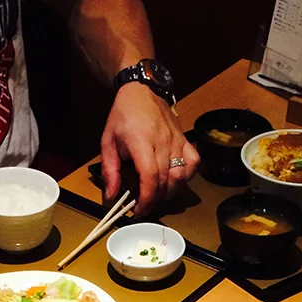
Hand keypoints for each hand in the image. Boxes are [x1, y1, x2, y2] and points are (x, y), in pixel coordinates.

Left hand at [100, 84, 198, 214]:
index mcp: (142, 142)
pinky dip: (187, 176)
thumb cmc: (123, 116)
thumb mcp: (108, 143)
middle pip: (165, 181)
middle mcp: (163, 142)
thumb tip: (111, 197)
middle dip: (154, 200)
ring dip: (169, 192)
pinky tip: (175, 179)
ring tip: (156, 194)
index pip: (150, 177)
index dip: (146, 199)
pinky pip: (193, 163)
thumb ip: (110, 171)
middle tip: (143, 205)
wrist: (141, 91)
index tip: (138, 210)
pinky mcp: (185, 140)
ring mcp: (177, 141)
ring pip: (181, 176)